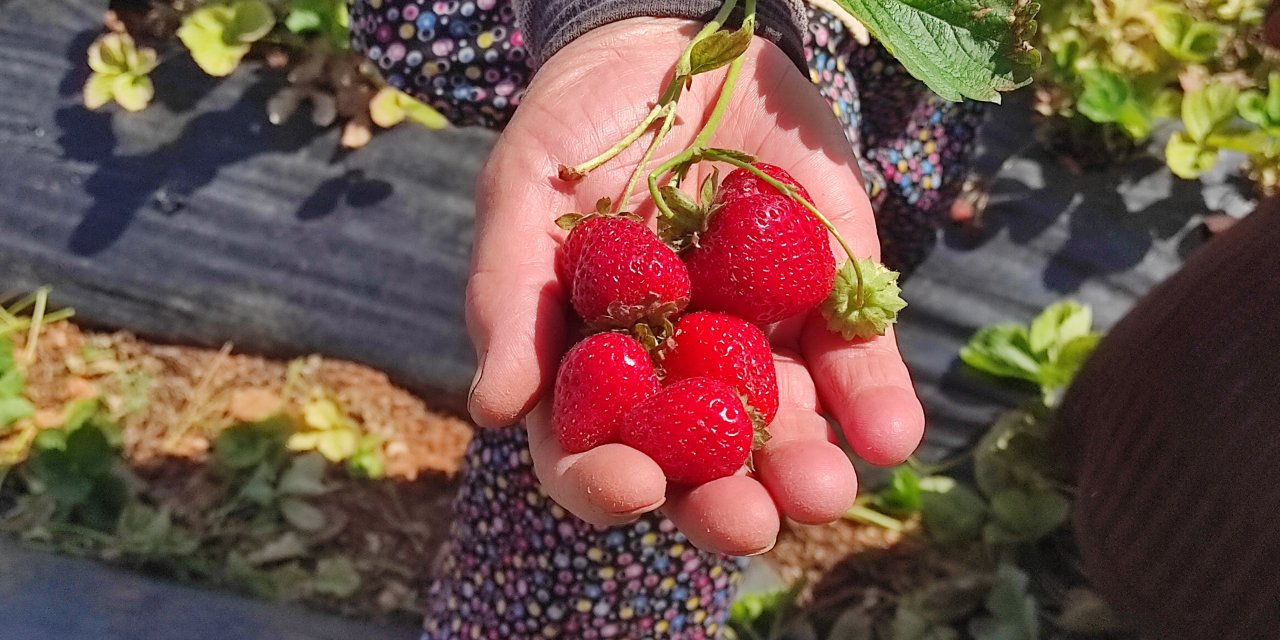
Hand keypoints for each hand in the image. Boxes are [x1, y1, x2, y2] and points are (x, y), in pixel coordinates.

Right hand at [465, 18, 924, 554]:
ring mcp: (759, 339)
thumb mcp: (523, 193)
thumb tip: (490, 409)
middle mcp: (679, 372)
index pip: (591, 450)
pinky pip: (857, 359)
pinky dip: (875, 401)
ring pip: (784, 428)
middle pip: (697, 464)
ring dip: (805, 469)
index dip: (603, 482)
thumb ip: (509, 296)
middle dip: (721, 502)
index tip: (629, 486)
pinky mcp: (832, 296)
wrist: (674, 40)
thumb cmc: (578, 125)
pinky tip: (889, 436)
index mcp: (595, 363)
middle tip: (744, 524)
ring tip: (823, 490)